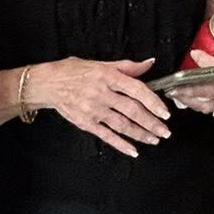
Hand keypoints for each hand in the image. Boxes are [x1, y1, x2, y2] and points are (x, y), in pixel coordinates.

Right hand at [39, 57, 170, 157]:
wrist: (47, 84)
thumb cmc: (73, 72)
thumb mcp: (100, 63)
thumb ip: (126, 66)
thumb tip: (149, 63)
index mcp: (107, 76)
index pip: (136, 90)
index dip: (153, 102)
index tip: (165, 112)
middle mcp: (101, 93)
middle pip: (132, 110)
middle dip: (152, 123)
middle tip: (165, 131)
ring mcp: (93, 110)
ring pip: (122, 125)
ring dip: (141, 134)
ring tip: (154, 139)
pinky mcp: (85, 122)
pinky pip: (107, 136)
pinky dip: (121, 144)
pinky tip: (133, 150)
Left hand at [181, 36, 213, 114]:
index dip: (208, 61)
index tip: (195, 53)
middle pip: (212, 90)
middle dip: (191, 88)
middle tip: (175, 83)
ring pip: (209, 103)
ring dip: (190, 99)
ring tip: (175, 93)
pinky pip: (210, 109)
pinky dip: (196, 106)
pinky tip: (185, 101)